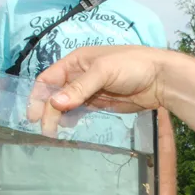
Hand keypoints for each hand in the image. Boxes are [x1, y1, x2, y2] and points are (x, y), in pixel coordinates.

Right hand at [28, 46, 174, 136]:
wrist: (160, 79)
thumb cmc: (132, 66)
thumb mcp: (103, 72)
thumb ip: (79, 88)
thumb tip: (55, 104)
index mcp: (76, 61)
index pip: (49, 78)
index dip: (39, 96)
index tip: (34, 116)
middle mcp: (79, 74)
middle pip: (55, 94)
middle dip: (48, 111)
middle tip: (47, 131)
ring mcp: (89, 90)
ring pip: (65, 105)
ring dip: (58, 117)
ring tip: (55, 133)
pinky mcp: (99, 103)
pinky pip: (79, 111)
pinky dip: (71, 119)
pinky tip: (69, 127)